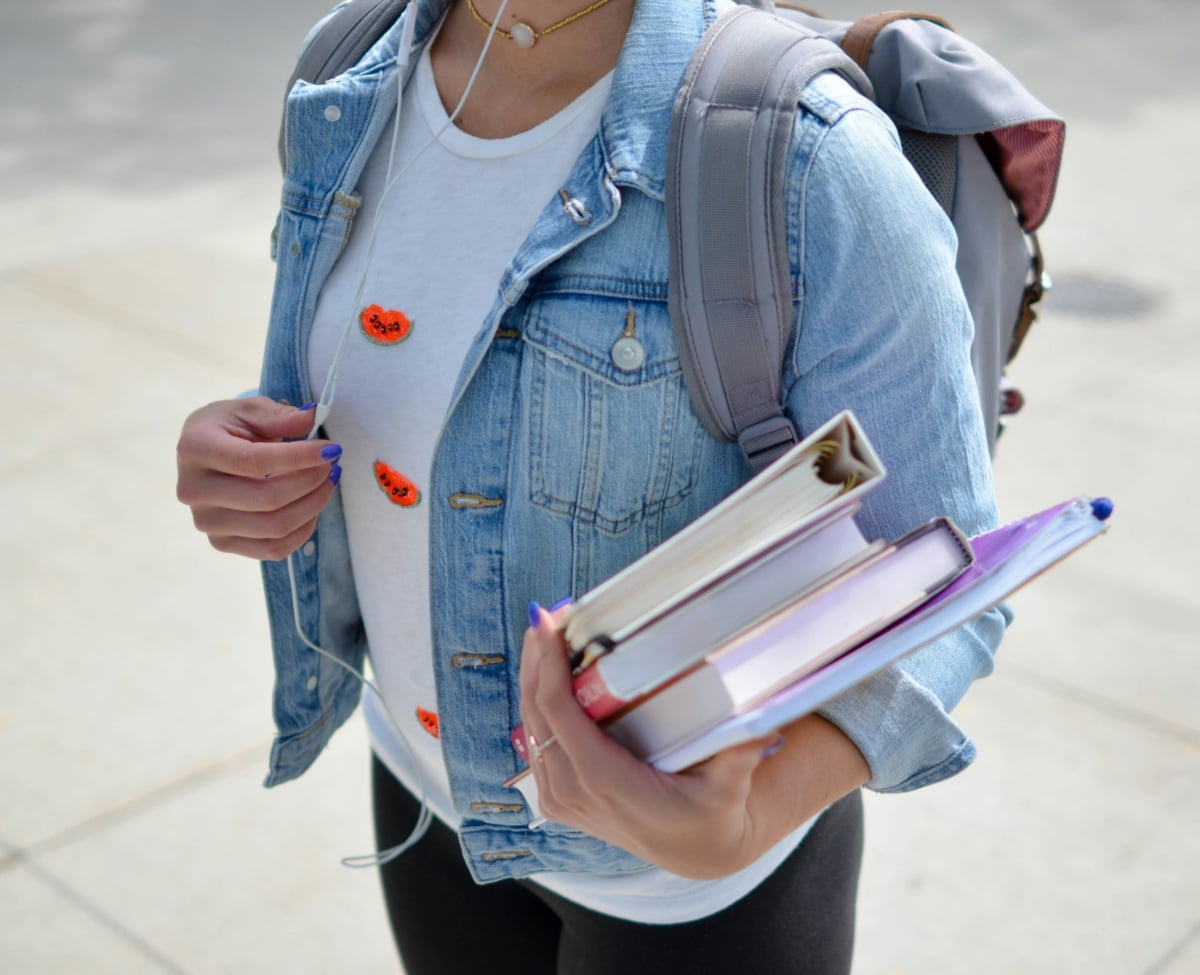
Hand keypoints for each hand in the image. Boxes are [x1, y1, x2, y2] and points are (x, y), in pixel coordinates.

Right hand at [176, 397, 341, 560]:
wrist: (205, 454)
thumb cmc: (229, 428)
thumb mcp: (250, 410)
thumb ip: (280, 416)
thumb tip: (312, 418)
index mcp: (195, 449)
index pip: (253, 461)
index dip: (298, 458)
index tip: (331, 449)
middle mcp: (194, 490)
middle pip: (267, 499)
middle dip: (311, 482)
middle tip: (332, 465)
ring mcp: (206, 522)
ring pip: (274, 527)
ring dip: (312, 505)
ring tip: (327, 482)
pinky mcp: (221, 543)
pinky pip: (273, 549)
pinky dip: (302, 530)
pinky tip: (312, 507)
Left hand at [519, 604, 781, 879]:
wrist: (696, 852)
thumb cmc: (711, 813)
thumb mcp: (729, 787)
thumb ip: (739, 755)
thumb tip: (762, 725)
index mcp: (605, 782)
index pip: (559, 714)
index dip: (548, 666)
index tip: (548, 624)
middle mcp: (574, 793)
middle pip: (536, 714)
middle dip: (536, 660)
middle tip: (545, 615)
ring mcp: (561, 799)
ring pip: (530, 727)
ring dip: (532, 678)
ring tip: (543, 634)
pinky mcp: (559, 799)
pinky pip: (536, 744)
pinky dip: (536, 705)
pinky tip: (544, 673)